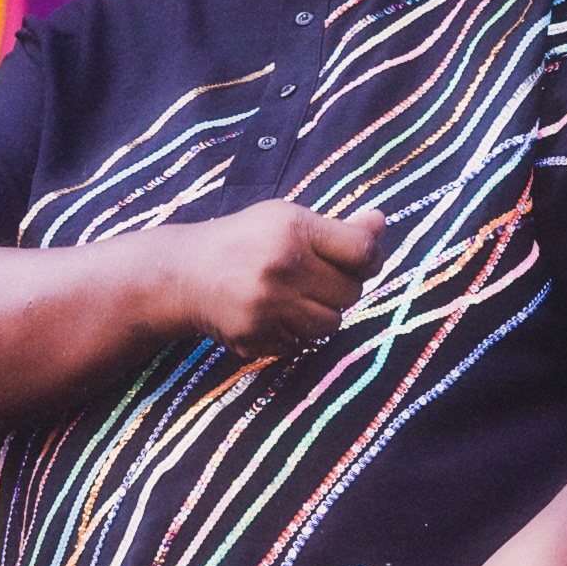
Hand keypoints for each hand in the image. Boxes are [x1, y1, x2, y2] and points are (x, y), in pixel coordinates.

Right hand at [165, 200, 384, 359]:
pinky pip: (302, 345)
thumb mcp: (288, 220)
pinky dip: (295, 333)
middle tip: (316, 278)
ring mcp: (266, 306)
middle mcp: (281, 266)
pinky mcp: (254, 336)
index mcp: (293, 229)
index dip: (370, 258)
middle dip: (340, 288)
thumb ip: (338, 228)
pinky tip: (274, 314)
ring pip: (330, 325)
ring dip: (321, 314)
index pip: (362, 252)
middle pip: (350, 293)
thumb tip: (381, 223)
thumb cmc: (246, 241)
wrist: (185, 274)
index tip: (361, 260)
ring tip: (296, 298)